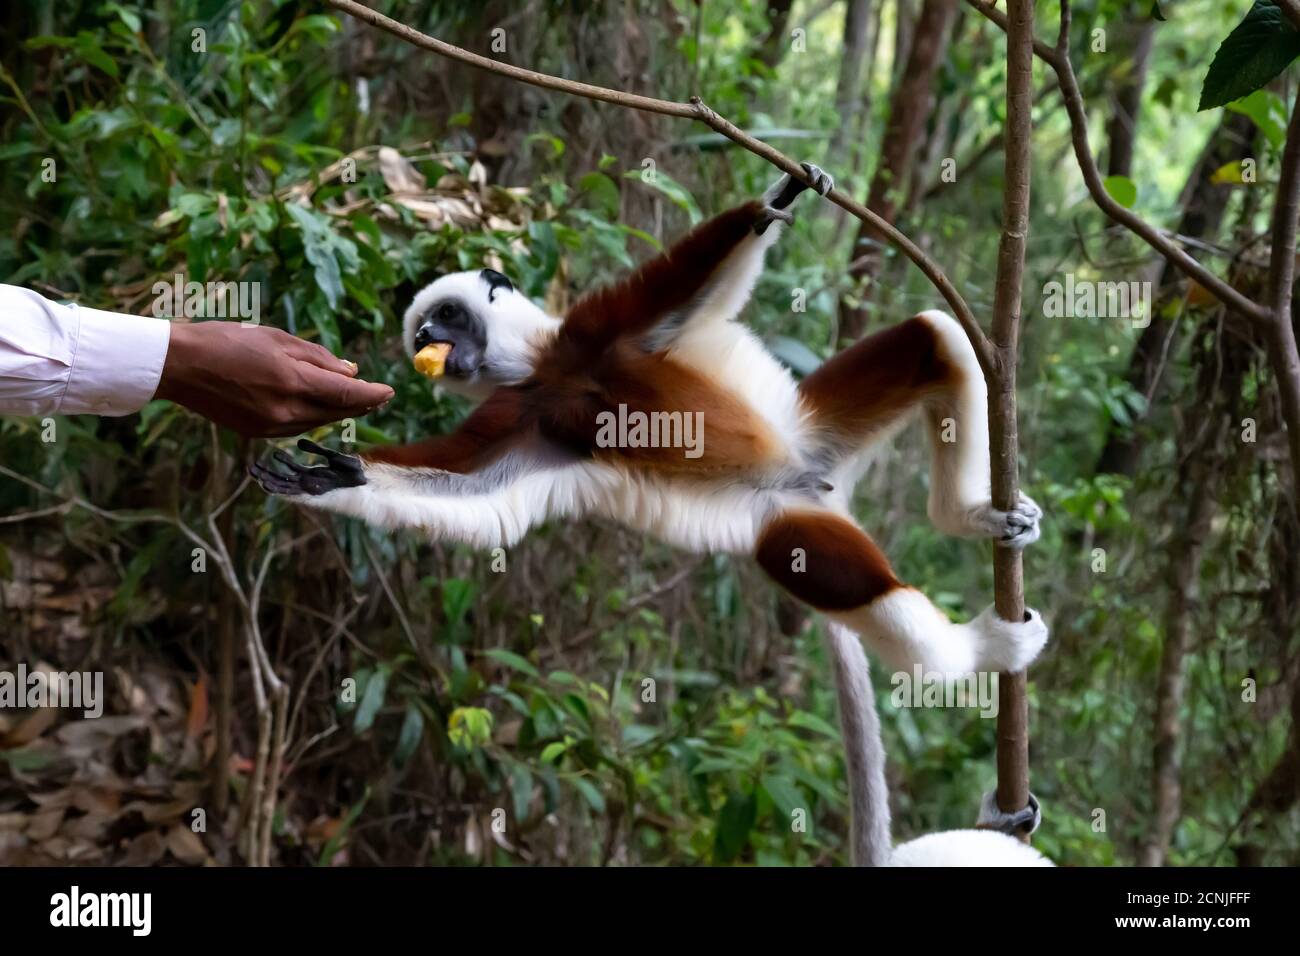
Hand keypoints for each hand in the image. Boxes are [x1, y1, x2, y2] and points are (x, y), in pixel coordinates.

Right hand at [154, 322, 393, 436]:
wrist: (179, 366)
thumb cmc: (227, 340)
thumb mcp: (277, 339)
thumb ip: (318, 358)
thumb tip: (351, 372)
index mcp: (292, 381)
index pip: (347, 394)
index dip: (372, 395)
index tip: (389, 391)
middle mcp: (285, 410)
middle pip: (336, 412)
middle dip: (360, 404)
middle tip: (377, 396)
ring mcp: (270, 426)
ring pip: (318, 421)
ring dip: (338, 412)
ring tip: (354, 400)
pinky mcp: (257, 433)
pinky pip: (297, 427)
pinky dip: (313, 416)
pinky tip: (318, 406)